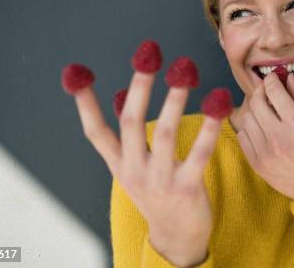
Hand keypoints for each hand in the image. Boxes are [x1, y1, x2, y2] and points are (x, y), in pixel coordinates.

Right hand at [72, 70, 219, 266]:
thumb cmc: (156, 195)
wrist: (176, 239)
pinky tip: (218, 103)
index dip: (84, 103)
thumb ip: (127, 136)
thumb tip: (121, 96)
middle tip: (149, 54)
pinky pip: (199, 154)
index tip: (75, 72)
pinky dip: (208, 128)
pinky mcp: (187, 189)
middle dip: (140, 85)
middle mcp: (135, 171)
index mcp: (119, 164)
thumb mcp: (133, 168)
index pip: (94, 131)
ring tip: (185, 69)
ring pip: (166, 133)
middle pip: (131, 122)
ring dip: (174, 98)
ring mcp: (160, 181)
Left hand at [237, 72, 293, 199]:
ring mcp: (265, 152)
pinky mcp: (256, 164)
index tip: (272, 78)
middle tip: (266, 91)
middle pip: (256, 102)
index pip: (274, 92)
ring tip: (264, 110)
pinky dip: (249, 128)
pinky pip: (242, 137)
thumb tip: (288, 78)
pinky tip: (260, 128)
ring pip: (246, 118)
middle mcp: (278, 137)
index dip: (271, 80)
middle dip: (260, 91)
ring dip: (254, 109)